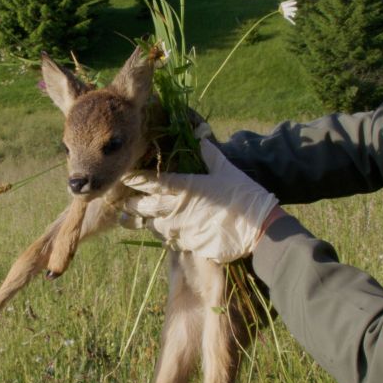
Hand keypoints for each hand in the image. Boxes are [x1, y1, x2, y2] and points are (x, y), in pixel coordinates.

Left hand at [120, 139, 280, 263]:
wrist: (258, 229)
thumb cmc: (244, 194)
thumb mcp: (226, 169)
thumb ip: (210, 154)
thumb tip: (201, 137)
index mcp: (186, 187)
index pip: (153, 181)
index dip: (137, 179)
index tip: (125, 176)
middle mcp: (177, 209)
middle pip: (144, 207)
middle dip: (132, 204)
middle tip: (124, 202)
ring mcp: (180, 229)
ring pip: (151, 226)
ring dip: (142, 222)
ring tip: (131, 219)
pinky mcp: (187, 244)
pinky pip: (167, 240)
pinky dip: (161, 235)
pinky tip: (159, 232)